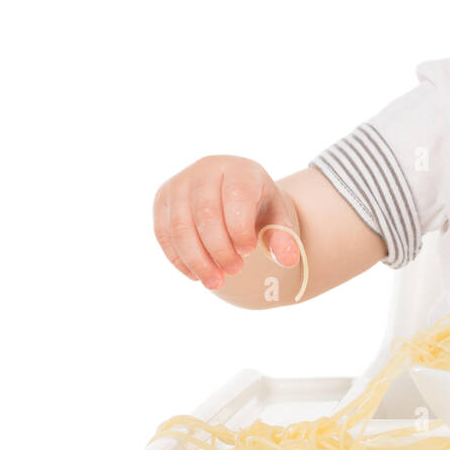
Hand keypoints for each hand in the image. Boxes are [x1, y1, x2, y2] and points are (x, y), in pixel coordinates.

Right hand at [152, 155, 301, 289]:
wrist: (230, 192)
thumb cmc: (256, 205)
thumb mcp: (275, 216)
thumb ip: (282, 235)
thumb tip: (288, 260)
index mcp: (239, 169)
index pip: (236, 196)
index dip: (240, 228)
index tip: (249, 252)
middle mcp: (205, 170)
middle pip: (205, 213)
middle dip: (219, 249)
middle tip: (234, 271)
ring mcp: (179, 183)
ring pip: (180, 226)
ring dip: (197, 260)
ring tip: (215, 281)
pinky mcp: (161, 200)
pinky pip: (164, 233)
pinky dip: (178, 259)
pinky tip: (196, 275)